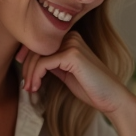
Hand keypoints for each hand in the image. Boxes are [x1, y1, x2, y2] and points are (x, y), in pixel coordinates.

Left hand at [16, 32, 132, 115]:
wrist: (112, 98)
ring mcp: (73, 44)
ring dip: (30, 74)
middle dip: (27, 67)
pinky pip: (43, 63)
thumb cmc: (90, 88)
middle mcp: (72, 37)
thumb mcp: (66, 72)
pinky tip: (36, 87)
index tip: (24, 74)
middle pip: (37, 47)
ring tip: (30, 88)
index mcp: (71, 38)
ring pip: (38, 55)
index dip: (27, 56)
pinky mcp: (72, 55)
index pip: (41, 42)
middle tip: (26, 86)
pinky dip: (35, 75)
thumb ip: (52, 63)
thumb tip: (28, 61)